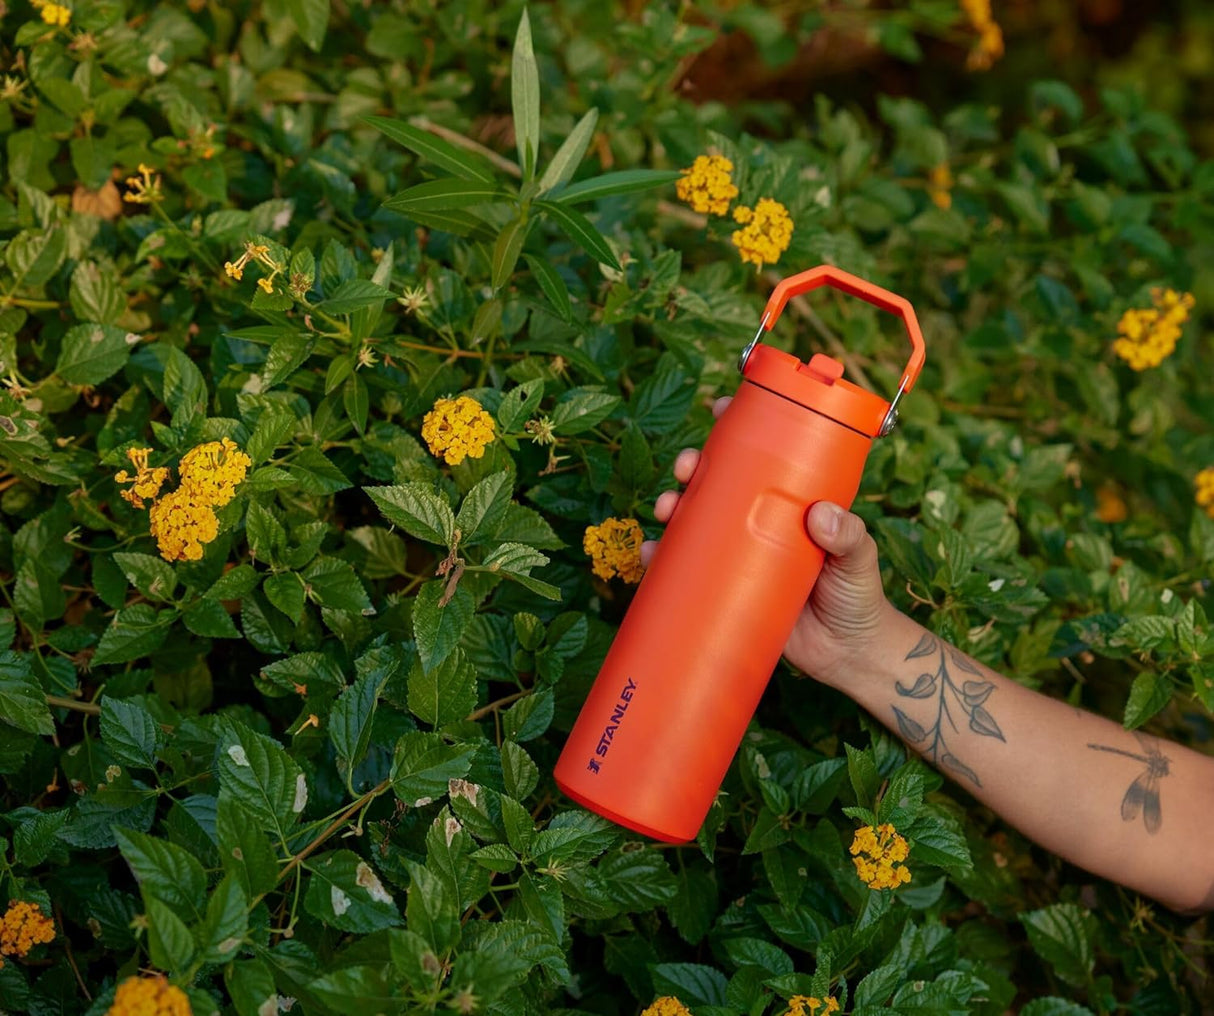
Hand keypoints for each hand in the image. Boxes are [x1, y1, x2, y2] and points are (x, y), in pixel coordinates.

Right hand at [639, 396, 892, 686]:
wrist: (847, 656)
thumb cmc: (860, 596)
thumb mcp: (860, 559)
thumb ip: (849, 537)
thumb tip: (821, 516)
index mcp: (791, 502)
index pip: (764, 455)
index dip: (738, 428)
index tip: (719, 408)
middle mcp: (759, 521)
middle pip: (718, 482)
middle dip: (693, 466)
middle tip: (686, 468)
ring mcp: (739, 554)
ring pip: (694, 520)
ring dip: (671, 506)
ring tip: (666, 508)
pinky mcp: (724, 588)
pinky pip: (685, 569)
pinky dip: (662, 559)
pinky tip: (649, 555)